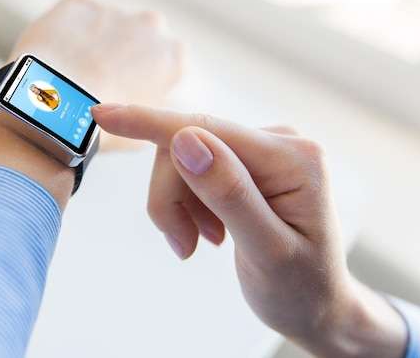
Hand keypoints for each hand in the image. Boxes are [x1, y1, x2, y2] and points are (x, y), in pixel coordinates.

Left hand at [9, 0, 184, 150]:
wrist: (57, 107)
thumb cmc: (102, 128)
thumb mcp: (144, 133)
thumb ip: (154, 108)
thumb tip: (145, 103)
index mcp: (172, 56)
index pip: (167, 63)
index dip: (147, 78)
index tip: (129, 92)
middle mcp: (151, 25)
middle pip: (141, 36)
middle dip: (126, 51)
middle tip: (102, 81)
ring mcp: (114, 10)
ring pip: (107, 25)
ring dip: (96, 42)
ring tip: (73, 74)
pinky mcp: (80, 3)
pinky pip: (77, 16)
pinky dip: (68, 31)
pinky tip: (57, 57)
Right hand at [92, 104, 407, 356]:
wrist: (316, 304)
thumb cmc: (302, 287)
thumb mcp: (268, 250)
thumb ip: (229, 194)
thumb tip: (185, 141)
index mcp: (293, 157)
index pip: (206, 129)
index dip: (149, 123)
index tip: (103, 116)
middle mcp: (278, 142)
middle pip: (188, 147)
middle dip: (171, 196)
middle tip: (180, 244)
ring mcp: (262, 151)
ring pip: (184, 159)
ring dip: (178, 205)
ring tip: (198, 243)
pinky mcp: (246, 164)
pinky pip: (193, 169)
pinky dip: (187, 204)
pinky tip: (209, 232)